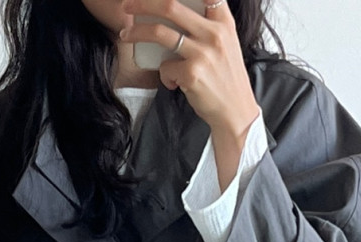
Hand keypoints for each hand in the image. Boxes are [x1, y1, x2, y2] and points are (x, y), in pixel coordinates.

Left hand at [118, 0, 259, 138]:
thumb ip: (208, 27)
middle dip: (144, 3)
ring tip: (125, 34)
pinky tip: (174, 83)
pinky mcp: (192, 73)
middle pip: (171, 6)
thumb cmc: (225, 78)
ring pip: (160, 33)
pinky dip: (164, 76)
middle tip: (128, 5)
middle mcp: (214, 33)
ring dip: (137, 32)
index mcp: (223, 22)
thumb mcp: (225, 44)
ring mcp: (203, 53)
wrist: (235, 111)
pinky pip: (165, 67)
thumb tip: (172, 16)